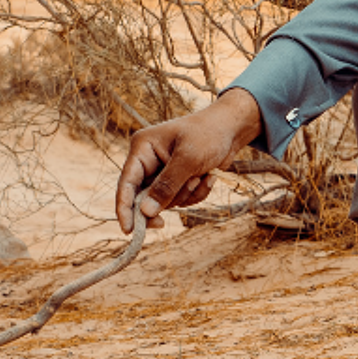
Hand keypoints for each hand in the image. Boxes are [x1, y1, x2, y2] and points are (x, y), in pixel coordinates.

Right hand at [114, 89, 264, 231]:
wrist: (233, 128)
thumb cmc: (209, 134)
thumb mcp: (189, 159)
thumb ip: (167, 185)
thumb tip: (145, 212)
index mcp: (143, 148)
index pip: (126, 183)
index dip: (124, 208)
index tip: (129, 230)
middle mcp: (148, 160)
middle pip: (144, 197)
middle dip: (166, 200)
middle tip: (164, 221)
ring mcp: (163, 171)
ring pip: (166, 201)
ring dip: (186, 194)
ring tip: (201, 175)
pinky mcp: (178, 179)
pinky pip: (182, 199)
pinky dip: (196, 194)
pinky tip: (209, 177)